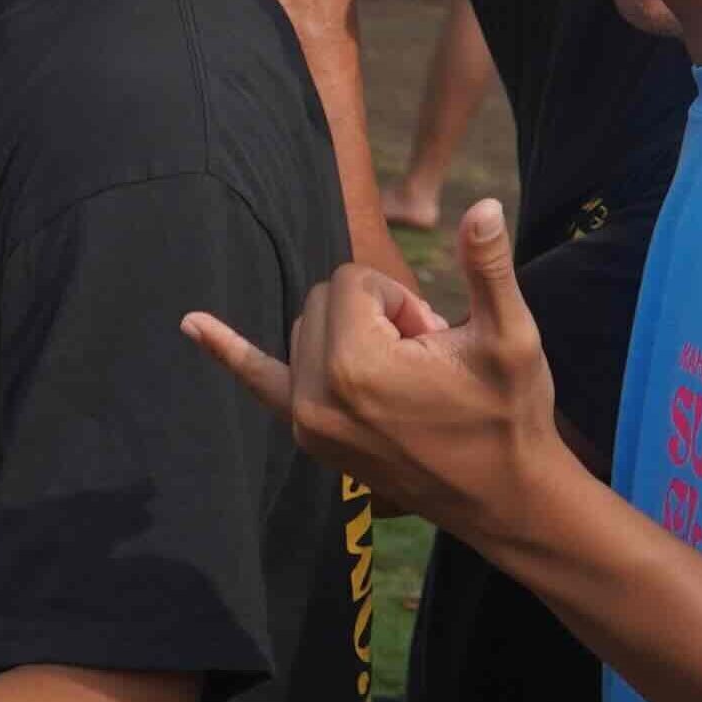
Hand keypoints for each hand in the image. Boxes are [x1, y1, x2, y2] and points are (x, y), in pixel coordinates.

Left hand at [182, 197, 568, 538]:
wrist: (504, 498)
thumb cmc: (510, 414)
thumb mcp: (510, 337)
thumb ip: (488, 267)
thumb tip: (482, 204)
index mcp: (356, 366)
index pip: (350, 280)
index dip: (399, 297)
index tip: (435, 334)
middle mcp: (316, 397)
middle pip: (324, 300)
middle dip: (376, 312)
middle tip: (427, 356)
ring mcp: (306, 423)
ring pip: (308, 329)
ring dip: (350, 335)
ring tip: (406, 375)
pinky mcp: (308, 438)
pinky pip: (259, 384)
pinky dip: (229, 353)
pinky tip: (191, 325)